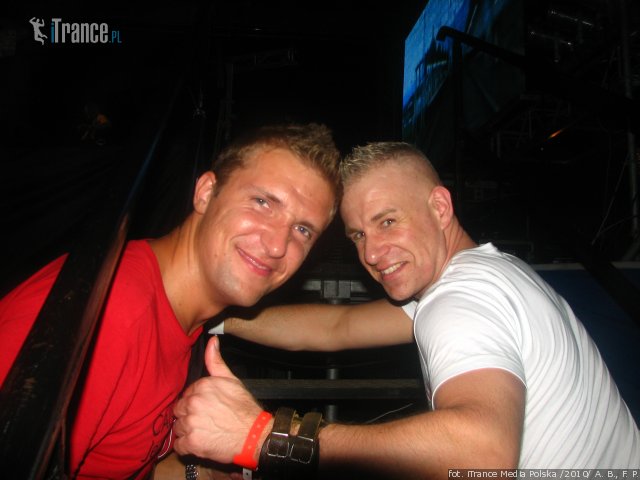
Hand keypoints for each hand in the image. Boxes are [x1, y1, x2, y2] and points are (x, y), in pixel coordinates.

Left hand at [173, 336, 268, 462]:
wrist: (254, 435)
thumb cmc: (244, 408)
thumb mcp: (232, 380)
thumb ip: (216, 361)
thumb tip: (212, 341)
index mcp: (201, 386)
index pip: (186, 395)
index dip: (195, 404)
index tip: (206, 409)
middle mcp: (193, 403)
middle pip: (179, 411)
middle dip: (189, 417)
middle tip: (206, 422)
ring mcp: (191, 423)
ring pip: (178, 428)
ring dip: (187, 432)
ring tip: (205, 432)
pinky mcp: (191, 442)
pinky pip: (179, 445)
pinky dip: (188, 446)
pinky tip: (201, 443)